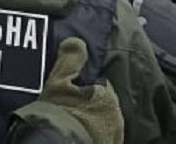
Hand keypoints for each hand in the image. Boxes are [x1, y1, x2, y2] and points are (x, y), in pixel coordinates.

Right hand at [8, 38, 123, 143]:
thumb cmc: (57, 112)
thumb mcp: (58, 81)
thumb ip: (70, 61)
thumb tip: (77, 42)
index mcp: (108, 97)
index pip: (102, 85)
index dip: (88, 86)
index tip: (74, 89)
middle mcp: (117, 117)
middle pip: (105, 105)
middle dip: (93, 104)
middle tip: (74, 106)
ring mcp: (113, 137)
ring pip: (104, 124)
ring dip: (93, 121)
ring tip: (76, 122)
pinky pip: (101, 138)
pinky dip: (93, 135)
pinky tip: (80, 134)